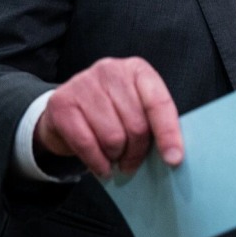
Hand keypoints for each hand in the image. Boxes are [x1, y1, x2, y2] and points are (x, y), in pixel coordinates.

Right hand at [34, 56, 182, 177]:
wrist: (66, 110)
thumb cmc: (110, 112)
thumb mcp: (135, 108)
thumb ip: (152, 123)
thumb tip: (172, 156)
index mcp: (137, 70)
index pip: (158, 102)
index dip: (168, 133)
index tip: (174, 159)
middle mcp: (110, 70)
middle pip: (136, 124)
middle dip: (136, 152)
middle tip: (131, 162)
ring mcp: (83, 83)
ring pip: (112, 137)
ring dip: (115, 157)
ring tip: (113, 157)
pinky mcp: (61, 102)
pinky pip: (86, 143)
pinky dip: (97, 162)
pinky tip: (101, 166)